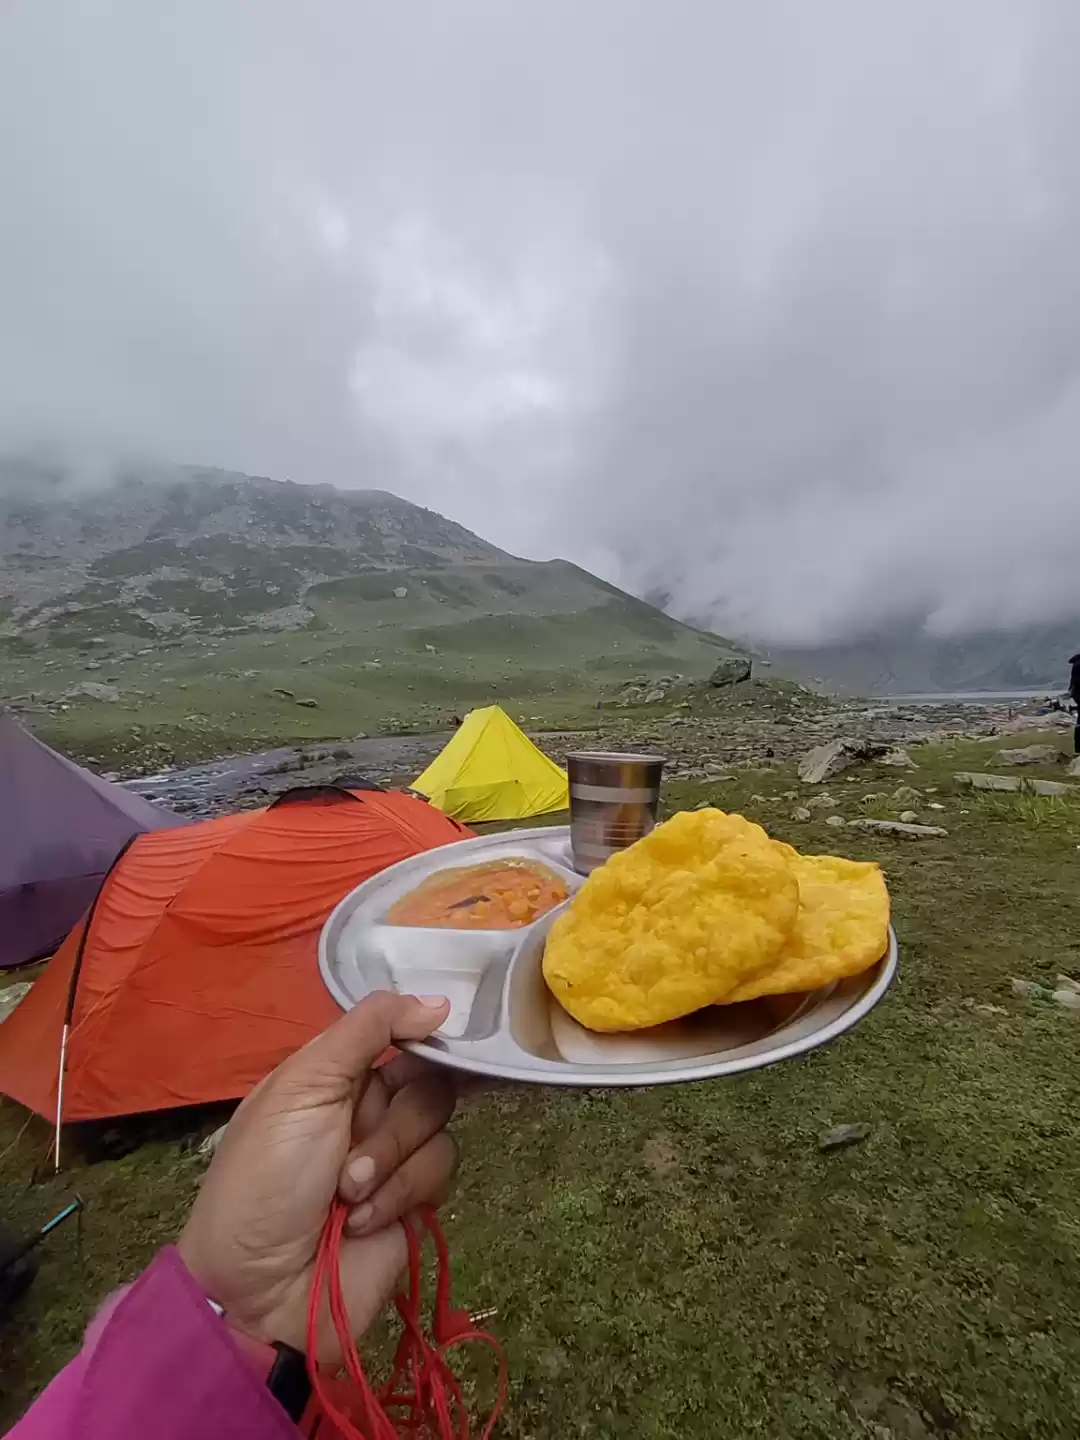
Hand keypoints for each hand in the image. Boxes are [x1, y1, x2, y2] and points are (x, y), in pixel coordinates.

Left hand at [178, 991, 456, 1360]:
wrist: (259, 1291)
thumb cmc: (265, 1180)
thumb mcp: (301, 1088)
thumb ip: (368, 1031)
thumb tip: (439, 1001)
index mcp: (331, 1074)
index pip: (395, 1031)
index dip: (420, 1030)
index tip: (438, 1031)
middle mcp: (366, 1108)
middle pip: (429, 1079)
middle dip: (393, 1120)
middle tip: (351, 1150)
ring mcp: (393, 1157)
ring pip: (439, 1127)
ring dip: (392, 1163)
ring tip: (346, 1198)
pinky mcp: (415, 1202)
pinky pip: (442, 1172)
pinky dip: (402, 1196)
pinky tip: (361, 1222)